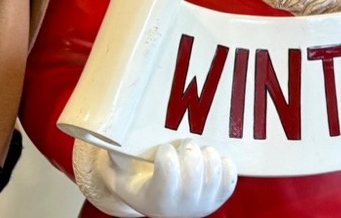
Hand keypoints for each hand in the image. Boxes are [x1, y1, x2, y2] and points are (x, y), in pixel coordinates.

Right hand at [81, 139, 237, 217]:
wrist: (166, 207)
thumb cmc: (143, 186)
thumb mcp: (122, 177)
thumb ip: (115, 157)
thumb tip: (109, 133)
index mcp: (158, 198)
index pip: (168, 168)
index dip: (166, 152)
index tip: (163, 149)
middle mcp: (184, 204)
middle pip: (193, 164)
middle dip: (187, 147)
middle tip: (182, 145)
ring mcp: (205, 201)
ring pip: (213, 165)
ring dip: (206, 151)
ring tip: (196, 152)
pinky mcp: (222, 195)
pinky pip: (230, 172)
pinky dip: (223, 161)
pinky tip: (211, 159)